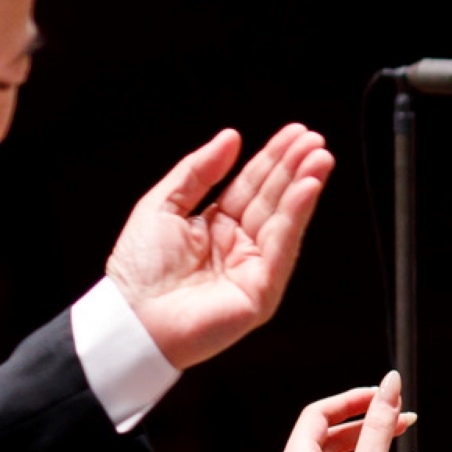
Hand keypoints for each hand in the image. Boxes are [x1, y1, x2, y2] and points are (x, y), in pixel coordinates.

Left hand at [106, 125, 332, 369]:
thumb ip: (198, 170)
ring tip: (320, 158)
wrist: (131, 317)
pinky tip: (308, 190)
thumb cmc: (138, 270)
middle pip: (272, 200)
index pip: (251, 186)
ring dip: (304, 187)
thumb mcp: (164, 203)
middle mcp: (237, 247)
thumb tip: (230, 138)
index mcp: (215, 227)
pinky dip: (296, 217)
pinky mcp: (261, 291)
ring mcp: (252, 269)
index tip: (294, 134)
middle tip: (314, 140)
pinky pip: (282, 248)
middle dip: (295, 169)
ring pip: (283, 221)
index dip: (272, 160)